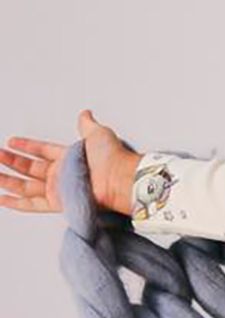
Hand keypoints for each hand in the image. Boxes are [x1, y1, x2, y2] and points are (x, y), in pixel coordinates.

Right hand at [0, 109, 139, 217]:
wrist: (120, 179)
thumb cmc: (114, 158)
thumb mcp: (98, 134)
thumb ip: (87, 125)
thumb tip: (85, 113)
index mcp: (70, 157)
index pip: (43, 150)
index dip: (28, 146)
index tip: (12, 141)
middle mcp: (63, 174)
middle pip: (30, 168)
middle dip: (11, 161)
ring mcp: (59, 189)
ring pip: (26, 185)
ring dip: (7, 179)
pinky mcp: (58, 202)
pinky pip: (32, 204)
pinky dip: (15, 202)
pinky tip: (2, 197)